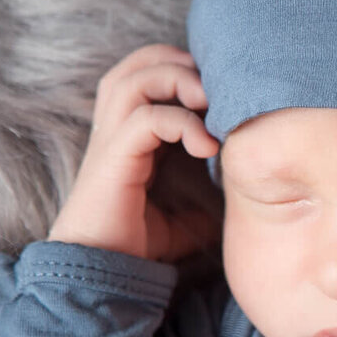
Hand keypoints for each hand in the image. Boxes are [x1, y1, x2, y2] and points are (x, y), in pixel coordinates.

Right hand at [47, 43, 221, 261]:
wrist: (101, 274)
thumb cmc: (134, 245)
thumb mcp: (180, 220)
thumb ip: (202, 202)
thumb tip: (235, 203)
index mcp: (129, 132)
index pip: (148, 72)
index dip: (183, 70)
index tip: (220, 94)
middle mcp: (115, 128)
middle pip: (138, 62)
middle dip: (180, 62)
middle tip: (215, 89)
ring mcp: (110, 140)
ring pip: (136, 78)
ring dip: (179, 80)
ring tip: (210, 105)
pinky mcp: (113, 159)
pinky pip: (146, 118)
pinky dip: (182, 123)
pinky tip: (206, 147)